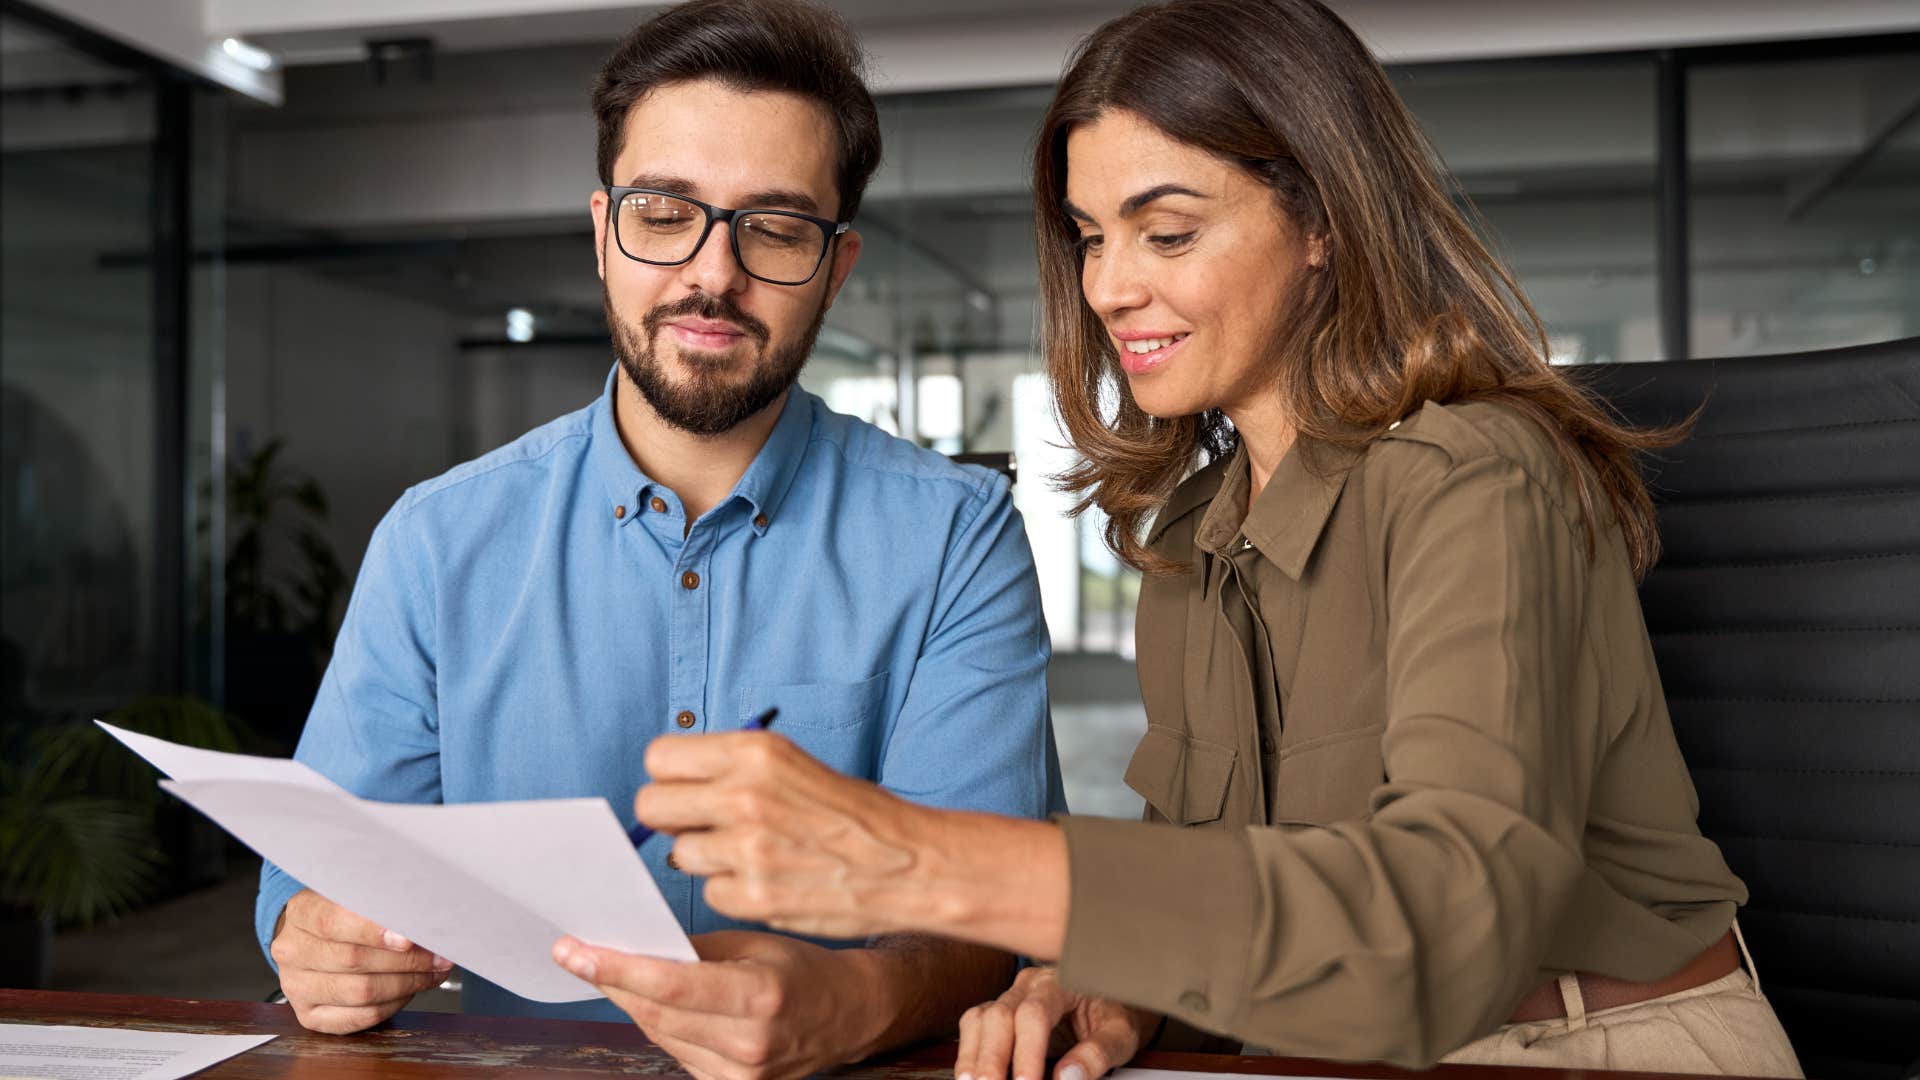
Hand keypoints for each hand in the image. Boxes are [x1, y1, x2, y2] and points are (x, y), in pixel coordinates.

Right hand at [269, 889, 450, 1033]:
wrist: (313, 938)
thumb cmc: (345, 913)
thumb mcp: (357, 894)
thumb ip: (382, 903)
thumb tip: (422, 919)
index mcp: (301, 912)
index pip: (332, 922)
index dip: (373, 931)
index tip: (408, 937)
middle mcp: (292, 951)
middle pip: (354, 960)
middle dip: (406, 959)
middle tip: (439, 955)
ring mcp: (296, 987)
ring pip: (360, 992)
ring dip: (407, 983)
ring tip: (432, 972)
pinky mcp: (309, 1016)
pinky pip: (359, 1017)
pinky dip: (393, 1005)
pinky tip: (410, 990)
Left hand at [552, 930, 886, 1079]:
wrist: (850, 1014)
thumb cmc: (803, 969)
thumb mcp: (755, 943)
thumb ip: (696, 950)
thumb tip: (636, 945)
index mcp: (759, 996)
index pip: (670, 985)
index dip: (617, 969)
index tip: (575, 951)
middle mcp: (750, 1043)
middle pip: (656, 1013)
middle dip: (612, 982)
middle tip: (577, 954)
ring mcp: (742, 1074)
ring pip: (661, 1036)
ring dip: (632, 1003)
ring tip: (611, 973)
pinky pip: (678, 1053)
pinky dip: (660, 1025)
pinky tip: (652, 1002)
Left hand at [635, 731, 935, 939]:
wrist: (908, 862)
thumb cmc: (852, 813)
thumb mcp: (792, 764)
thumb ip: (732, 769)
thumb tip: (675, 786)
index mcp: (754, 752)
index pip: (659, 757)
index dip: (672, 777)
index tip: (689, 790)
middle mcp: (744, 795)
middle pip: (652, 806)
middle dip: (673, 818)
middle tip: (705, 826)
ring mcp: (747, 848)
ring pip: (679, 854)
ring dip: (707, 858)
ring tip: (751, 855)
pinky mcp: (753, 895)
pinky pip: (709, 893)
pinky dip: (732, 891)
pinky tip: (768, 881)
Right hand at [955, 966, 1157, 1079]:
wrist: (1108, 1002)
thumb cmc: (1113, 1015)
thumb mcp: (1120, 1034)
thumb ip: (1098, 1053)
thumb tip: (1067, 1076)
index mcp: (1060, 982)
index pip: (1034, 1014)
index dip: (1027, 1052)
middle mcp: (1029, 985)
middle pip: (999, 1016)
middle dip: (992, 1058)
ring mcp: (1010, 997)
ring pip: (979, 1019)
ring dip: (973, 1057)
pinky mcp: (999, 1013)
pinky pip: (974, 1027)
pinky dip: (970, 1054)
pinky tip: (972, 1075)